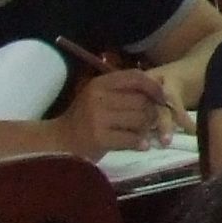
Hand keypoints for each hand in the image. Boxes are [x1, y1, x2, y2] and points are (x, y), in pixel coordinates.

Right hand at [57, 67, 177, 157]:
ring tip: (144, 133)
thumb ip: (123, 91)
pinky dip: (140, 143)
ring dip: (147, 128)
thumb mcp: (99, 98)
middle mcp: (98, 97)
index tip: (162, 98)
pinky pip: (131, 138)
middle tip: (152, 121)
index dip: (154, 87)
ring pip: (139, 119)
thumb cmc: (84, 119)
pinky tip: (141, 145)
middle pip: (141, 100)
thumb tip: (159, 88)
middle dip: (152, 112)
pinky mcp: (99, 138)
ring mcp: (98, 118)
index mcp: (99, 84)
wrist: (59, 142)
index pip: (135, 77)